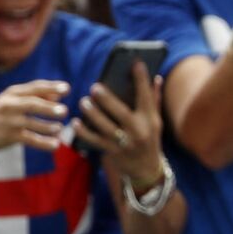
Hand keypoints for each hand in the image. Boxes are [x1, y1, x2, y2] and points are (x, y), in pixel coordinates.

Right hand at [0, 80, 71, 156]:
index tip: (67, 89)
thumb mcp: (10, 100)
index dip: (51, 87)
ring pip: (33, 123)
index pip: (34, 87)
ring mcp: (9, 121)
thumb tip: (58, 95)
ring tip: (59, 128)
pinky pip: (31, 139)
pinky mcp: (9, 136)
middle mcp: (10, 105)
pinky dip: (44, 143)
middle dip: (49, 107)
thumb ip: (34, 96)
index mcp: (13, 93)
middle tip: (64, 111)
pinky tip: (55, 145)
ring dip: (48, 127)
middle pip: (32, 104)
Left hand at [73, 62, 165, 186]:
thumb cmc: (150, 139)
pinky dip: (83, 131)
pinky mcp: (112, 152)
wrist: (146, 169)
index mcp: (150, 120)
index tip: (136, 63)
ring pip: (105, 126)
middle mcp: (139, 131)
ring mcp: (125, 143)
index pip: (146, 96)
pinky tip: (76, 122)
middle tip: (94, 87)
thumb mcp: (155, 121)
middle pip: (121, 112)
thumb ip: (154, 100)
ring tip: (84, 102)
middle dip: (107, 99)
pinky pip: (94, 140)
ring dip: (93, 113)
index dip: (141, 79)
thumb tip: (156, 77)